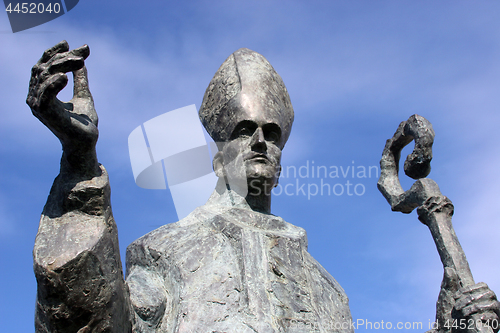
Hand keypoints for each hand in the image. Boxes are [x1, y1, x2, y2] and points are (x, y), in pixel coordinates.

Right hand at [27, 41, 98, 175]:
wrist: (87, 142)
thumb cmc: (83, 123)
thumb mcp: (83, 96)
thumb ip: (80, 80)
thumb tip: (81, 62)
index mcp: (42, 92)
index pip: (44, 66)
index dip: (54, 53)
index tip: (68, 43)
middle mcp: (35, 97)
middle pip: (44, 68)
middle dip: (63, 57)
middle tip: (83, 53)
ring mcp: (38, 105)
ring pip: (44, 76)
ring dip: (62, 66)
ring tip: (79, 61)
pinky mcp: (44, 113)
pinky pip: (44, 94)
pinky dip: (53, 83)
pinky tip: (65, 77)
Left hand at [453, 282, 499, 332]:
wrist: (451, 331)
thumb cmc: (450, 314)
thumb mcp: (448, 296)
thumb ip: (449, 283)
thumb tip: (448, 270)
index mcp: (481, 293)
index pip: (483, 285)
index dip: (469, 289)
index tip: (455, 296)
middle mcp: (490, 301)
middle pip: (489, 293)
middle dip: (471, 298)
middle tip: (457, 307)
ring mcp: (494, 312)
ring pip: (493, 304)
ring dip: (477, 307)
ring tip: (464, 313)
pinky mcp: (495, 323)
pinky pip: (496, 317)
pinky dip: (486, 316)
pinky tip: (477, 318)